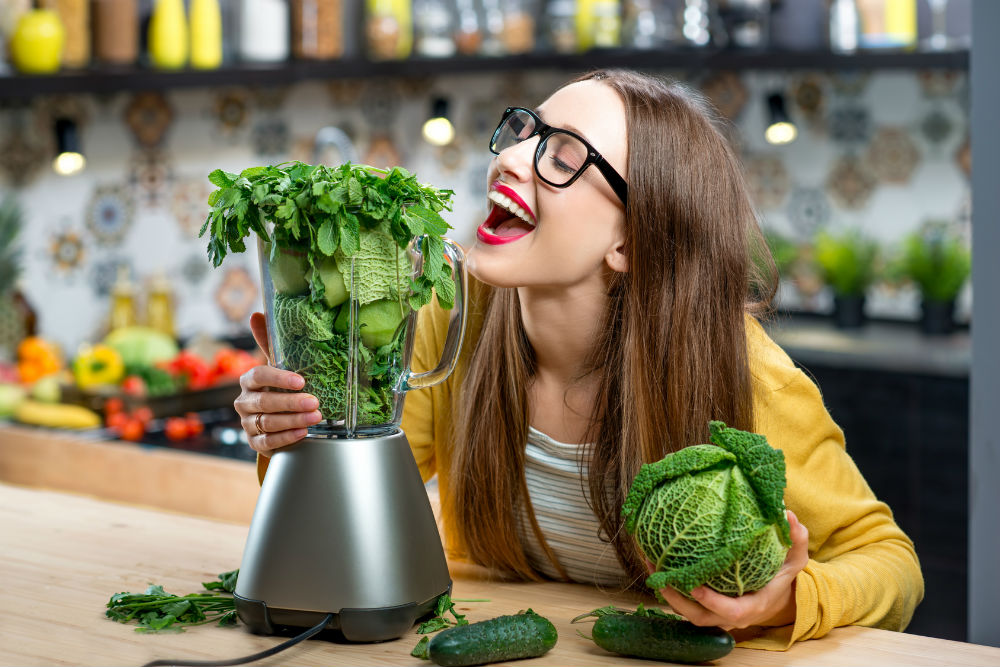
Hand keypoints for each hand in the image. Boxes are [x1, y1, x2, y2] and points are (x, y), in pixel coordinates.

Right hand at [234, 312, 322, 455]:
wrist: (278, 419)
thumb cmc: (280, 388)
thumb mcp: (279, 366)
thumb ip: (269, 343)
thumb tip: (256, 314)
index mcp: (249, 380)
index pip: (258, 376)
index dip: (279, 378)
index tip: (301, 381)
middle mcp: (244, 402)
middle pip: (265, 402)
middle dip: (291, 402)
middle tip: (315, 402)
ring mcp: (247, 423)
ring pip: (268, 422)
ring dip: (294, 420)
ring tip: (316, 416)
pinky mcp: (254, 442)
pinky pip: (267, 442)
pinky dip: (287, 437)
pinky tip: (304, 432)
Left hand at [648, 510, 808, 631]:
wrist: (777, 597)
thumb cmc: (782, 576)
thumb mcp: (794, 559)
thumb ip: (795, 539)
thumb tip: (788, 514)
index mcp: (751, 606)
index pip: (729, 612)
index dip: (711, 601)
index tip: (695, 585)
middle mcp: (731, 616)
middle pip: (699, 617)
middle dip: (677, 599)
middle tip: (660, 574)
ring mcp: (716, 614)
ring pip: (686, 612)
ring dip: (666, 593)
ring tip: (650, 564)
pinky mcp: (706, 608)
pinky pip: (684, 603)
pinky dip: (669, 588)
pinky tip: (655, 563)